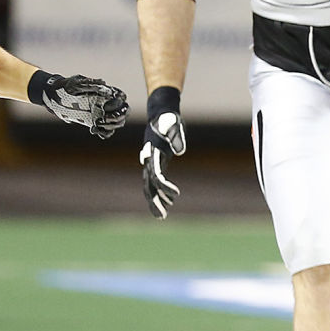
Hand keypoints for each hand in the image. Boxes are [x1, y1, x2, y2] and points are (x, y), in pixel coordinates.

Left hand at [35, 74, 128, 137]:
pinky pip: (107, 131)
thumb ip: (90, 84)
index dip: (118, 103)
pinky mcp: (95, 123)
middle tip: (103, 118)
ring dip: (111, 126)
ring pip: (118, 122)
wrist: (53, 98)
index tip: (105, 106)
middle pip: (124, 111)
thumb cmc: (65, 87)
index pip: (121, 97)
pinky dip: (104, 133)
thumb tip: (104, 83)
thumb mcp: (75, 83)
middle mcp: (106, 103)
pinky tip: (93, 130)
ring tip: (97, 125)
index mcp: (104, 92)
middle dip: (117, 117)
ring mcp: (101, 113)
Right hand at [139, 90, 185, 218]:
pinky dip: (161, 191)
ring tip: (162, 216)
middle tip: (162, 216)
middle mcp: (149, 159)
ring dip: (156, 200)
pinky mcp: (157, 162)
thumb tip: (180, 151)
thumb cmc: (168, 119)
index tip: (177, 195)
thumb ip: (176, 137)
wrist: (161, 113)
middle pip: (149, 184)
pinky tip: (169, 201)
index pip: (157, 174)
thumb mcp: (174, 125)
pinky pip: (156, 180)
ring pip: (150, 185)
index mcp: (153, 152)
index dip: (164, 186)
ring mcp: (151, 162)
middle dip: (155, 201)